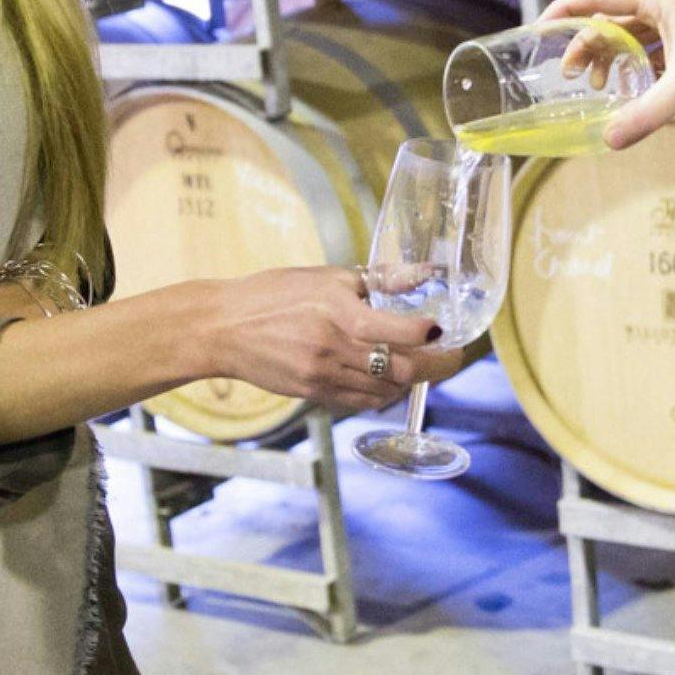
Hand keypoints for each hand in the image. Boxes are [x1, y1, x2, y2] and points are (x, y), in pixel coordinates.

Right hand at [202, 265, 468, 413]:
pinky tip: (388, 379)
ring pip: (386, 392)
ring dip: (411, 382)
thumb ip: (380, 281)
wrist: (223, 327)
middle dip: (435, 366)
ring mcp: (323, 376)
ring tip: (422, 365)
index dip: (431, 336)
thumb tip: (426, 272)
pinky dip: (382, 393)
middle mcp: (333, 348)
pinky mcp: (314, 394)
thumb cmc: (274, 294)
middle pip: (402, 371)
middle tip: (451, 356)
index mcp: (339, 312)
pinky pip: (361, 402)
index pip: (400, 332)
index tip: (445, 331)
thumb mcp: (327, 277)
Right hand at [539, 0, 674, 148]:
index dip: (564, 11)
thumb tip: (609, 141)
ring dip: (610, 61)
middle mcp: (668, 7)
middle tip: (569, 78)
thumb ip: (645, 114)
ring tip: (596, 90)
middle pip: (611, 21)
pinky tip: (629, 95)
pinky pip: (651, 55)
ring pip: (631, 39)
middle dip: (586, 47)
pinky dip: (635, 72)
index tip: (538, 29)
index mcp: (661, 0)